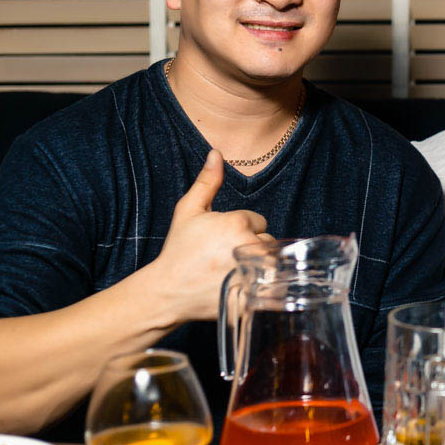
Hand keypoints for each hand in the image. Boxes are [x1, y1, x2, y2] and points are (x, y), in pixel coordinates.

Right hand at [150, 149, 271, 323]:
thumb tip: (217, 153)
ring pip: (273, 261)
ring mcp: (255, 270)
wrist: (168, 292)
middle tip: (226, 259)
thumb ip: (207, 182)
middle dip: (252, 247)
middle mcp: (249, 244)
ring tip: (232, 272)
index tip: (222, 242)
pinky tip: (245, 286)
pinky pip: (275, 284)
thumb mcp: (188, 211)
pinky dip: (266, 286)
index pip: (258, 221)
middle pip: (268, 241)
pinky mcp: (257, 291)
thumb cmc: (178, 250)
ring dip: (259, 265)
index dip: (242, 230)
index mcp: (237, 223)